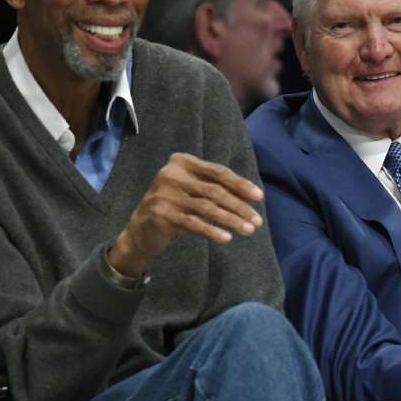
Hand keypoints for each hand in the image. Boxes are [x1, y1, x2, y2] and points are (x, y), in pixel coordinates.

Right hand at [109, 153, 263, 276]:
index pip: (218, 172)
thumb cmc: (176, 208)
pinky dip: (213, 231)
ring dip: (232, 220)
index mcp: (181, 162)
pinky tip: (227, 238)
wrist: (141, 230)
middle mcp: (171, 174)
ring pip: (207, 208)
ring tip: (249, 231)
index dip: (240, 184)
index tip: (259, 197)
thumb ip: (219, 191)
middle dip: (240, 207)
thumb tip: (252, 198)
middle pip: (215, 190)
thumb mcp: (196, 194)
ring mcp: (164, 194)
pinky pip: (194, 223)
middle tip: (258, 221)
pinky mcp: (162, 215)